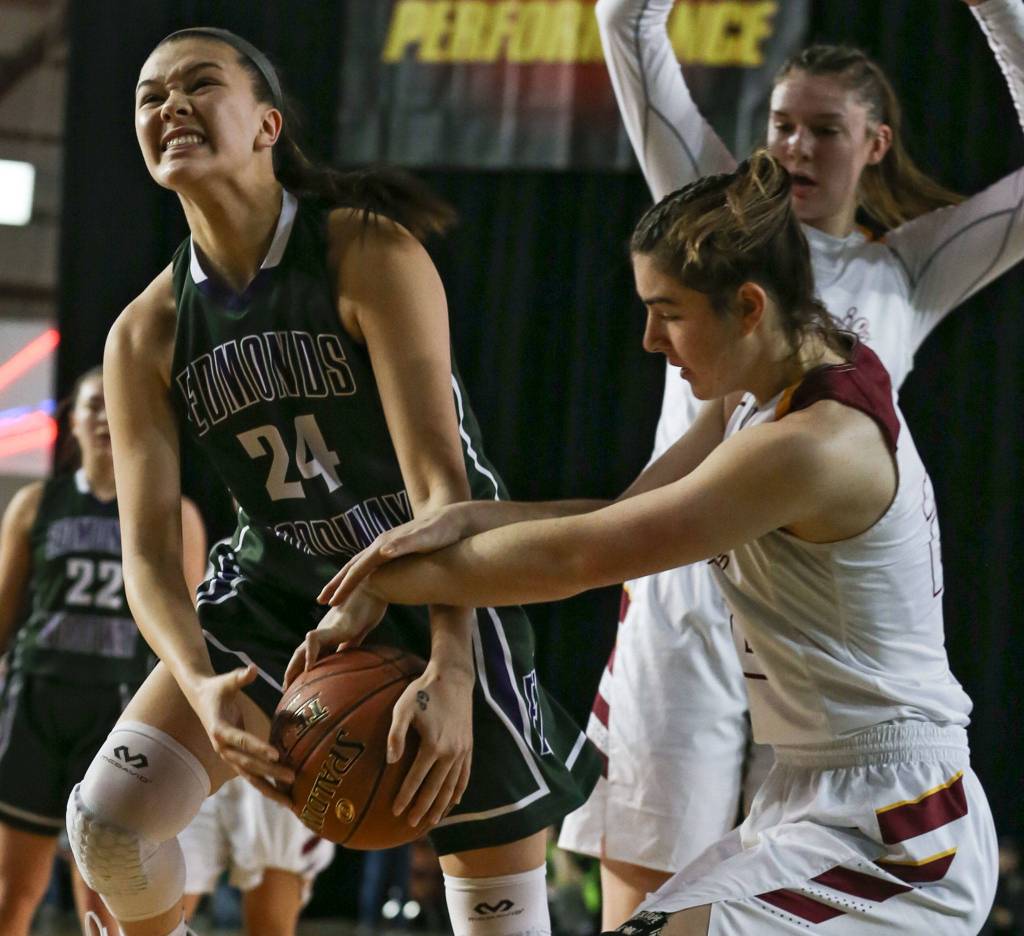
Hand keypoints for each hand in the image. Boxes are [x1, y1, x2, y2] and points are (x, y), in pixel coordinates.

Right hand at [188, 666, 293, 805]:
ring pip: (250, 776)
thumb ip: (239, 677)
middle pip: (248, 763)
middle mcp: (223, 748)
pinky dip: (267, 786)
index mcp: (219, 730)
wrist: (200, 698)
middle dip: (270, 772)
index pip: (241, 740)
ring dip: (270, 789)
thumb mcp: (226, 680)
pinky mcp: (235, 759)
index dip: (258, 747)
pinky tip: (283, 795)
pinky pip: (252, 775)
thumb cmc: (217, 687)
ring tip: (290, 802)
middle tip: (293, 777)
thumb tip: (251, 670)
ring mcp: (228, 756)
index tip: (276, 754)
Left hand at [282, 585, 387, 689]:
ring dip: (293, 667)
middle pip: (301, 653)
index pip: (311, 653)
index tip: (297, 685)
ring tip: (288, 684)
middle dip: (292, 672)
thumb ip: (351, 644)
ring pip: (303, 649)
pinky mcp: (336, 626)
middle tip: (286, 691)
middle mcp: (324, 631)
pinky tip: (309, 668)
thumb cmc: (370, 605)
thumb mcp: (360, 630)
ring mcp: (328, 629)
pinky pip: (317, 640)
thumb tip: (345, 659)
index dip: (302, 668)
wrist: (375, 586)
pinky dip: (310, 653)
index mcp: (330, 634)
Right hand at [317, 503, 469, 606]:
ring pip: (360, 564)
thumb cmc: (442, 531)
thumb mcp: (426, 538)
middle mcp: (382, 544)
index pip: (359, 569)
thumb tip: (382, 551)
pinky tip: (363, 584)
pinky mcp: (395, 549)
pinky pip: (371, 565)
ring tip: (335, 594)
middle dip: (336, 583)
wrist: (454, 518)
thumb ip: (404, 544)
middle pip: (353, 565)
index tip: (331, 604)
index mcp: (385, 545)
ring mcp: (388, 546)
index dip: (344, 587)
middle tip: (321, 601)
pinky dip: (361, 575)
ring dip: (346, 579)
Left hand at [389, 662, 473, 826]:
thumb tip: (390, 761)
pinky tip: (456, 802)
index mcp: (433, 745)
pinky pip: (465, 774)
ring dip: (442, 805)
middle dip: (423, 808)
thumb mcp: (403, 708)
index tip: (395, 812)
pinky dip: (460, 790)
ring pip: (452, 785)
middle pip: (435, 788)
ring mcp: (463, 750)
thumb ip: (396, 735)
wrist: (453, 677)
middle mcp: (451, 752)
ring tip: (432, 821)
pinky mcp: (469, 745)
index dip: (405, 797)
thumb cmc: (423, 691)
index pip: (416, 779)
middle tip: (412, 824)